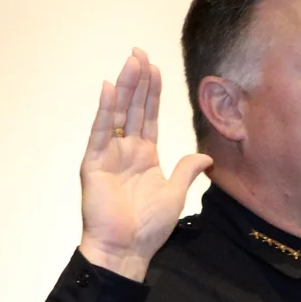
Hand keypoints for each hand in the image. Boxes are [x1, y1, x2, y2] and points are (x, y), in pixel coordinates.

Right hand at [78, 48, 212, 280]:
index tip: (155, 68)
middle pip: (133, 108)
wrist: (127, 249)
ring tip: (131, 61)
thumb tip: (206, 158)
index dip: (153, 92)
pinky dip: (103, 110)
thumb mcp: (176, 193)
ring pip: (117, 113)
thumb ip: (187, 170)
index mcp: (145, 156)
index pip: (150, 116)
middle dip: (137, 80)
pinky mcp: (94, 164)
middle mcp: (126, 151)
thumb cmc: (148, 226)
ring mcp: (108, 155)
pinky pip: (99, 132)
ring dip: (124, 87)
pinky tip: (108, 89)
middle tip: (140, 52)